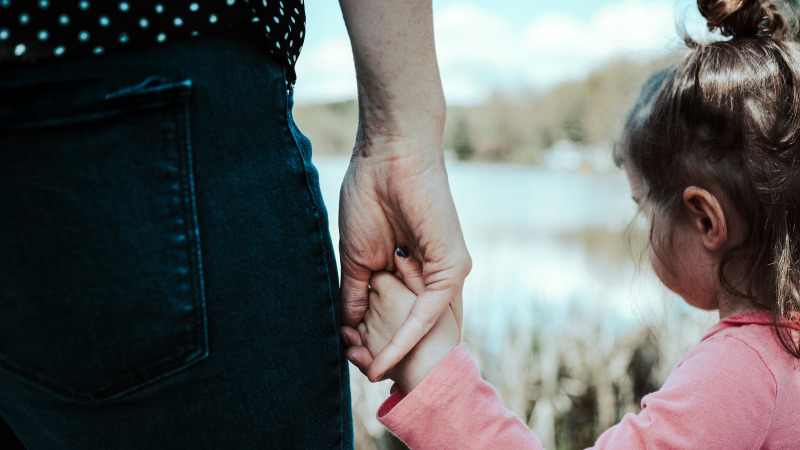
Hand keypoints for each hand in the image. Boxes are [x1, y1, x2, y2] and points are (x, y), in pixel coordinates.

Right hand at [339, 146, 470, 380]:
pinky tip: (382, 358)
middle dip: (387, 354)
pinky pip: (429, 312)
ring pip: (423, 327)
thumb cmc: (369, 196)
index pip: (400, 318)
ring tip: (366, 375)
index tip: (352, 361)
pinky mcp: (453, 267)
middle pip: (414, 329)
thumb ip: (355, 293)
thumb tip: (346, 328)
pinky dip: (404, 338)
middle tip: (360, 374)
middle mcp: (434, 276)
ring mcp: (447, 272)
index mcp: (413, 272)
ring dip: (394, 353)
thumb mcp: (357, 257)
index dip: (378, 342)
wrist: (386, 155)